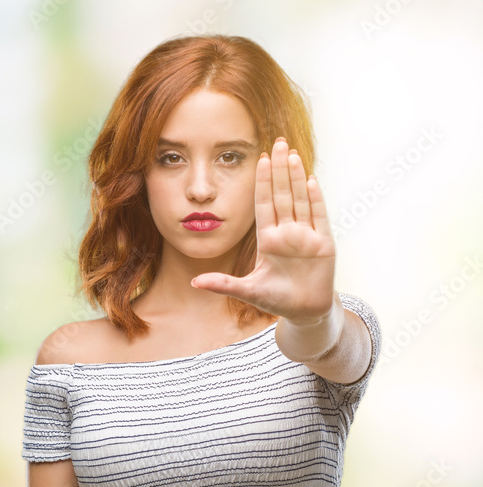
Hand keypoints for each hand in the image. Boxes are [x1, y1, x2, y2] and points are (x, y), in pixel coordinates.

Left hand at [190, 137, 336, 323]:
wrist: (304, 311)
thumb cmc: (276, 299)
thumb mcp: (247, 291)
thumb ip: (223, 284)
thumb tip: (194, 282)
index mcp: (268, 239)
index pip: (264, 204)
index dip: (262, 182)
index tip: (259, 159)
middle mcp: (287, 233)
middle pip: (283, 195)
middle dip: (280, 169)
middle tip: (278, 142)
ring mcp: (306, 236)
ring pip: (300, 200)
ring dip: (296, 177)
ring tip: (292, 154)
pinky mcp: (324, 244)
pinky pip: (319, 217)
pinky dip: (315, 200)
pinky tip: (310, 180)